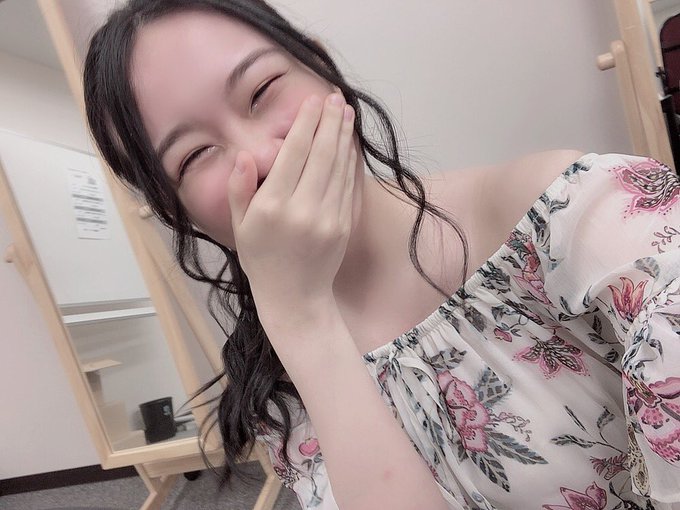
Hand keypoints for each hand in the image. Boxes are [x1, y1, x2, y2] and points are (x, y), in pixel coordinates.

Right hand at [227, 93, 356, 314]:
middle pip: (321, 155)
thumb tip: (244, 155)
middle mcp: (302, 210)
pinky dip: (350, 161)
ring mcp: (327, 218)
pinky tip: (350, 144)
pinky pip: (348, 185)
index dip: (305, 125)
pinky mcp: (343, 225)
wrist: (295, 299)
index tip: (312, 102)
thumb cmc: (263, 262)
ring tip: (346, 112)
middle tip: (334, 98)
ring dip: (343, 136)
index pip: (293, 155)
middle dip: (329, 122)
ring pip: (339, 167)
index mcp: (272, 207)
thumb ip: (239, 190)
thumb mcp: (240, 227)